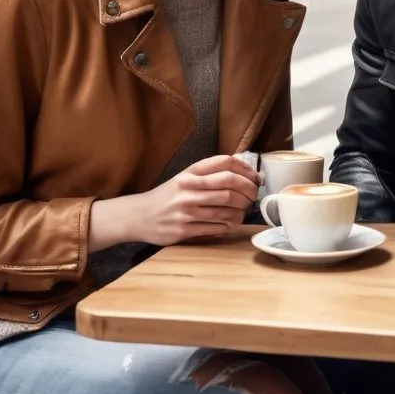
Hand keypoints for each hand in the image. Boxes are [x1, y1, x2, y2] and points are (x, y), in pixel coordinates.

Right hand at [131, 155, 261, 246]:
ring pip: (226, 210)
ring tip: (243, 211)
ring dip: (241, 211)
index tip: (255, 177)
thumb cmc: (168, 196)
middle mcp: (188, 188)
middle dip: (249, 192)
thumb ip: (209, 173)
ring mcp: (185, 210)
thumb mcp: (185, 177)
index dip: (246, 169)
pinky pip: (215, 228)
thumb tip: (243, 170)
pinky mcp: (183, 230)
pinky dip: (228, 225)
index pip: (225, 163)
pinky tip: (230, 223)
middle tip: (253, 196)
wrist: (138, 215)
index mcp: (190, 172)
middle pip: (229, 186)